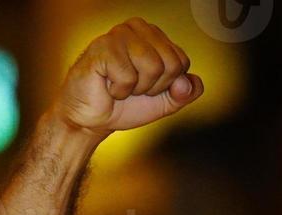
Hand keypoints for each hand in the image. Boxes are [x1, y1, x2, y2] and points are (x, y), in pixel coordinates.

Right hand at [55, 18, 203, 135]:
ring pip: (152, 67)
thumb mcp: (163, 102)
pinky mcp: (103, 47)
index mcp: (154, 35)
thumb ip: (184, 93)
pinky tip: (106, 84)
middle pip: (170, 64)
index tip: (146, 88)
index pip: (181, 62)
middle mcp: (138, 28)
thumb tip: (190, 84)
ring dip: (135, 88)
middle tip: (131, 88)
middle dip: (153, 87)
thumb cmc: (123, 105)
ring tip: (119, 85)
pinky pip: (128, 76)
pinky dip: (118, 90)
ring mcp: (119, 34)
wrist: (91, 119)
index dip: (166, 85)